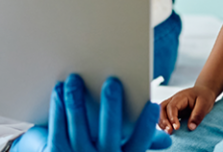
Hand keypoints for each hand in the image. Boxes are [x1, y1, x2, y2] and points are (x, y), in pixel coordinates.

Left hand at [11, 74, 169, 151]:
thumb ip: (141, 143)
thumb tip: (165, 142)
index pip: (139, 143)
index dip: (146, 126)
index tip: (152, 105)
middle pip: (109, 133)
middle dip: (111, 107)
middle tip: (112, 82)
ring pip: (79, 128)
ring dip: (77, 101)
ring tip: (76, 79)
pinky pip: (57, 129)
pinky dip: (58, 108)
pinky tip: (59, 89)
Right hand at [157, 86, 216, 133]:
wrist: (204, 92)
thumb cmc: (204, 97)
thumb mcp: (204, 105)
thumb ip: (198, 115)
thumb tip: (191, 127)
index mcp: (181, 97)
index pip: (172, 106)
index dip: (172, 117)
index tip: (177, 128)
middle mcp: (174, 100)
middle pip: (162, 108)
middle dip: (164, 120)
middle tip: (169, 131)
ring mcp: (172, 105)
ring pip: (161, 112)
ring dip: (162, 122)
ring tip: (168, 132)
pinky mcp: (173, 110)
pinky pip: (164, 116)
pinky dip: (164, 123)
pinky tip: (168, 130)